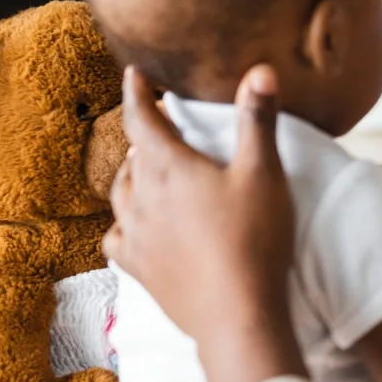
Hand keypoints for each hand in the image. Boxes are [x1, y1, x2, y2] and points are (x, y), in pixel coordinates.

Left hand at [103, 64, 306, 381]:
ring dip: (132, 175)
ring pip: (121, 194)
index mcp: (170, 167)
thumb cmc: (254, 236)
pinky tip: (135, 225)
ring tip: (145, 167)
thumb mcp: (264, 170)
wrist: (236, 312)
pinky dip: (124, 222)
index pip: (141, 118)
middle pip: (132, 155)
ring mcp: (136, 235)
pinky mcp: (139, 268)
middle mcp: (142, 197)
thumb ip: (258, 118)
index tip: (133, 73)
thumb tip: (260, 69)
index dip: (137, 92)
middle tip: (155, 123)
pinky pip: (117, 237)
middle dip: (142, 135)